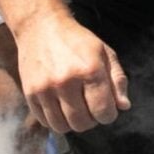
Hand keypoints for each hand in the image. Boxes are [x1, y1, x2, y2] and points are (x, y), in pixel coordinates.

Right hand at [15, 9, 129, 133]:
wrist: (41, 26)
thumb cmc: (77, 41)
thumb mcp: (105, 53)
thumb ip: (117, 80)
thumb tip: (123, 106)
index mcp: (90, 70)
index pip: (103, 112)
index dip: (108, 114)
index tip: (105, 107)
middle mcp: (66, 81)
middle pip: (82, 123)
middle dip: (90, 120)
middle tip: (89, 106)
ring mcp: (45, 88)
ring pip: (62, 127)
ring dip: (72, 123)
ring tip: (75, 108)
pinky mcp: (30, 93)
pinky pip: (45, 121)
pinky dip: (55, 120)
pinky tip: (60, 106)